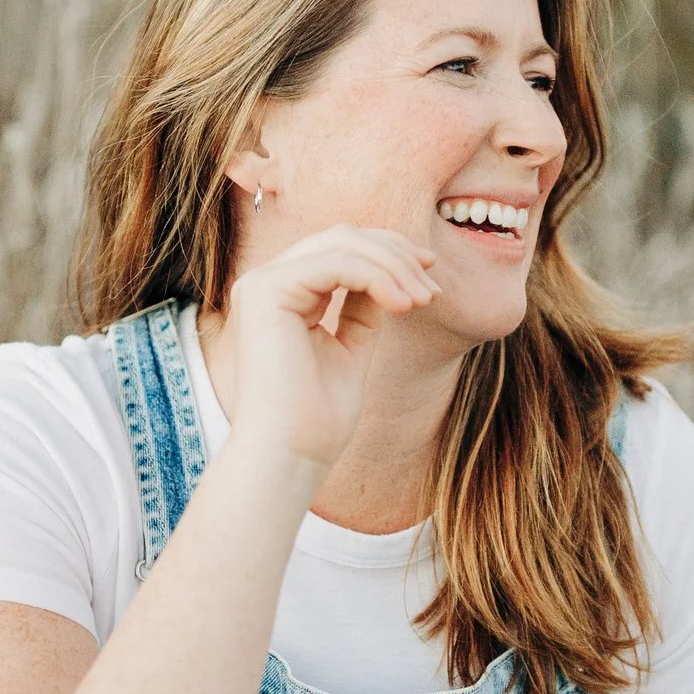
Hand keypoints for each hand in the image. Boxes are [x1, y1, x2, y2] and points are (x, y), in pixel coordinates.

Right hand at [217, 223, 439, 468]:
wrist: (289, 456)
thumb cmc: (317, 419)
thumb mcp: (350, 349)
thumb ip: (361, 309)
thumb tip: (391, 276)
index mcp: (283, 296)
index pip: (339, 250)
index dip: (388, 254)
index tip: (428, 280)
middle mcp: (266, 283)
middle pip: (342, 237)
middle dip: (396, 255)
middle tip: (431, 290)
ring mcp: (261, 284)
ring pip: (342, 243)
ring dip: (393, 267)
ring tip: (422, 301)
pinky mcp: (266, 291)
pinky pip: (336, 262)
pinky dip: (378, 277)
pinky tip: (403, 306)